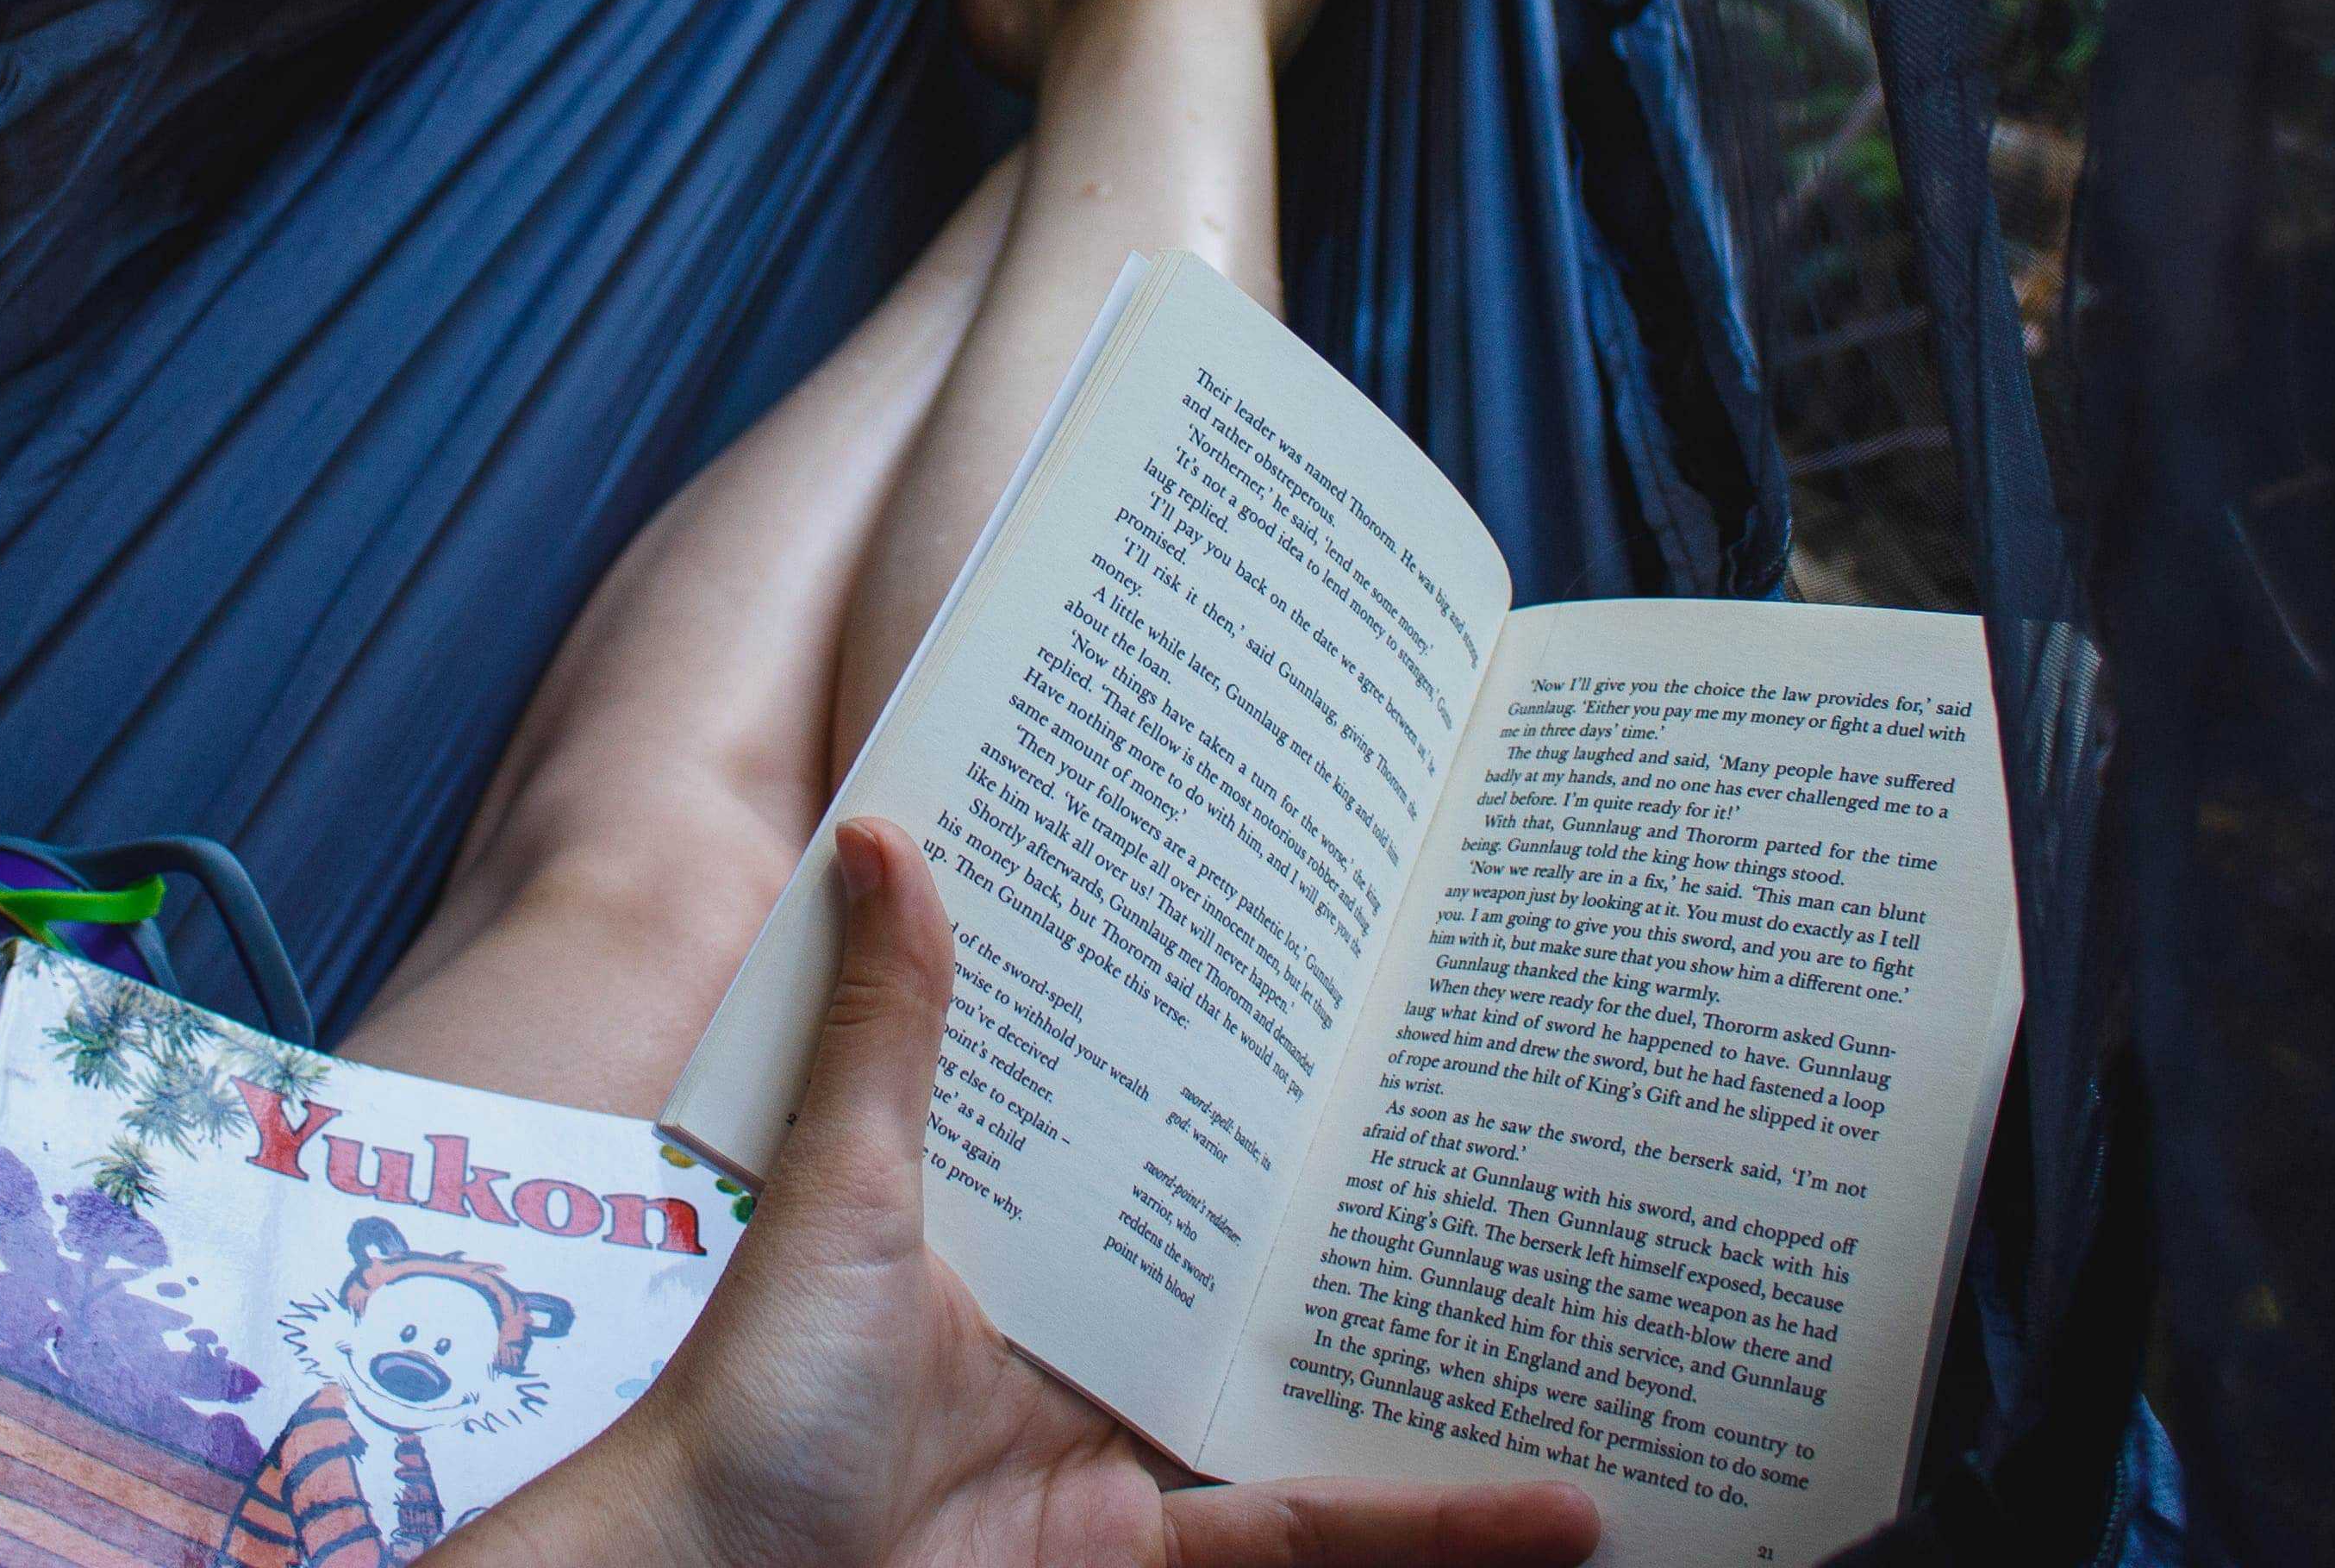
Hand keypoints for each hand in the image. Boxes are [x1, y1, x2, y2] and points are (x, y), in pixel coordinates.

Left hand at [435, 821, 1597, 1567]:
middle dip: (1366, 1189)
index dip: (1231, 1050)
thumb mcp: (843, 1195)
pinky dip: (1435, 1524)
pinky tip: (1563, 1511)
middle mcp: (1072, 1325)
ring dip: (1435, 1357)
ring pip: (1304, 1384)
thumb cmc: (748, 1397)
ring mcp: (1116, 1443)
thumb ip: (884, 1035)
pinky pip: (1310, 1531)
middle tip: (1505, 1097)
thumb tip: (887, 837)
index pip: (1143, 1116)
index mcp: (1008, 1222)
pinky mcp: (1150, 1550)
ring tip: (1586, 1301)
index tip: (1334, 960)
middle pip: (1246, 1247)